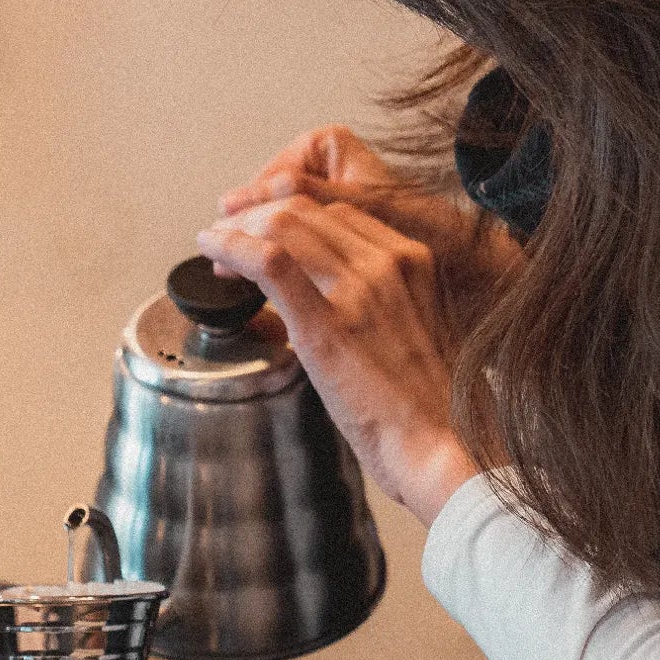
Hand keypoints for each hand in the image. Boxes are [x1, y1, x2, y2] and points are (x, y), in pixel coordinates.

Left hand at [196, 194, 482, 525]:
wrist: (447, 449)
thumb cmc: (433, 411)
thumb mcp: (415, 334)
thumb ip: (373, 308)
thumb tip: (315, 306)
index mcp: (415, 261)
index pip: (339, 213)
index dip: (291, 218)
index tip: (264, 235)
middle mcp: (390, 263)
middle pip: (306, 210)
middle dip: (257, 218)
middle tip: (229, 241)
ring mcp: (359, 289)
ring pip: (283, 225)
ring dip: (238, 231)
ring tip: (215, 249)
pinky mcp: (327, 324)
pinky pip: (269, 261)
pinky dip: (231, 247)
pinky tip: (213, 251)